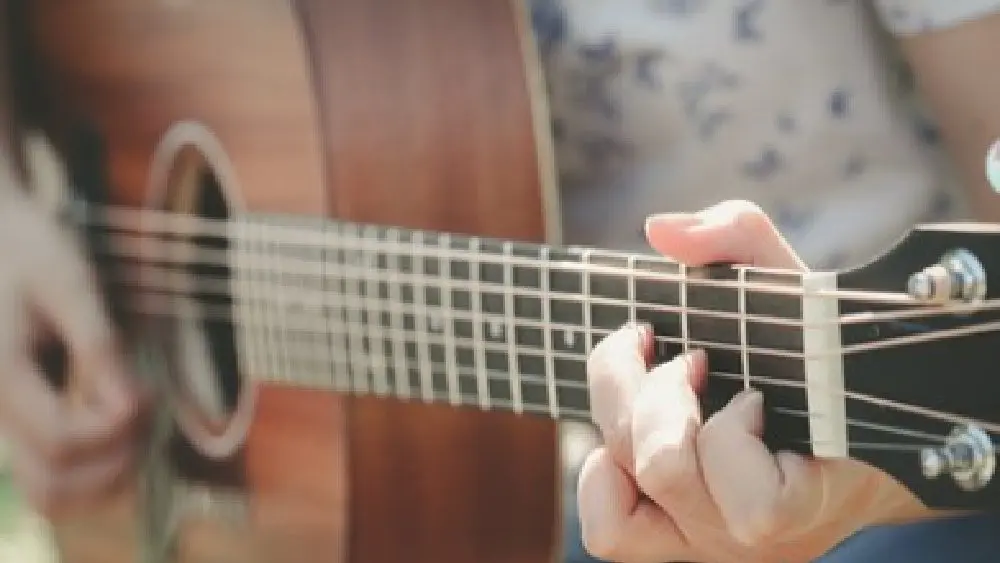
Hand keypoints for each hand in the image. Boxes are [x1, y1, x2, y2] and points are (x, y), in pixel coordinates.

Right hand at [0, 176, 144, 518]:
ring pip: (49, 495)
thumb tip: (132, 405)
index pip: (63, 439)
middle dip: (117, 460)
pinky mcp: (18, 425)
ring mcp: (3, 425)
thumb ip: (99, 346)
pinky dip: (91, 477)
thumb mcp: (70, 284)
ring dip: (106, 479)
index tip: (151, 394)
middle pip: (54, 483)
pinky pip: (49, 479)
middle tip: (149, 413)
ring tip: (138, 427)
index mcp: (2, 374)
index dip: (118, 428)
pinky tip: (123, 436)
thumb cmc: (29, 253)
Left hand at [577, 200, 929, 562]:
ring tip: (659, 384)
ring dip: (628, 416)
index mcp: (806, 492)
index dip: (732, 432)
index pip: (758, 505)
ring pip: (631, 490)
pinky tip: (625, 437)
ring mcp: (708, 544)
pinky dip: (601, 477)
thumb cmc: (816, 361)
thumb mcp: (793, 287)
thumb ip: (739, 240)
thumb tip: (661, 231)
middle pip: (663, 466)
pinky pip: (609, 530)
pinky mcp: (670, 544)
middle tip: (692, 358)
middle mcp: (753, 536)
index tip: (749, 389)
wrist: (845, 444)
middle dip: (661, 390)